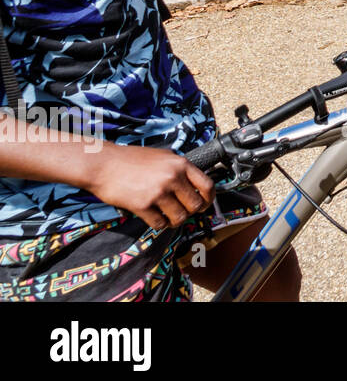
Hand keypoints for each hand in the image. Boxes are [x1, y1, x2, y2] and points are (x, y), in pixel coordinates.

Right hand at [84, 144, 213, 229]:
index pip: (207, 186)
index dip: (209, 198)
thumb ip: (179, 169)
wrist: (102, 164)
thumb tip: (194, 184)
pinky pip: (160, 223)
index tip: (204, 204)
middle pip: (196, 205)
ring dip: (175, 220)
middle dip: (191, 211)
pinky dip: (159, 224)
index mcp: (180, 164)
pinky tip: (153, 217)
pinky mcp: (143, 205)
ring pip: (180, 217)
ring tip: (168, 216)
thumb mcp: (163, 156)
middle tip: (182, 211)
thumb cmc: (130, 159)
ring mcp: (158, 192)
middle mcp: (172, 178)